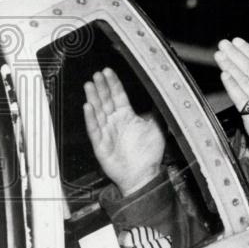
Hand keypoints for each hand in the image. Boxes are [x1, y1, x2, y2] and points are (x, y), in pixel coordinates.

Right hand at [83, 67, 165, 196]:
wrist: (143, 175)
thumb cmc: (148, 154)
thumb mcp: (156, 127)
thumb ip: (155, 112)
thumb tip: (160, 98)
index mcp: (127, 116)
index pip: (118, 95)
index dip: (113, 83)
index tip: (108, 72)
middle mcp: (115, 122)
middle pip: (106, 101)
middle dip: (101, 87)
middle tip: (96, 74)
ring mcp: (107, 132)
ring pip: (98, 112)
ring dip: (93, 98)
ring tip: (89, 85)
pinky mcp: (101, 144)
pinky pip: (94, 129)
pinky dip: (91, 118)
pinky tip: (88, 107)